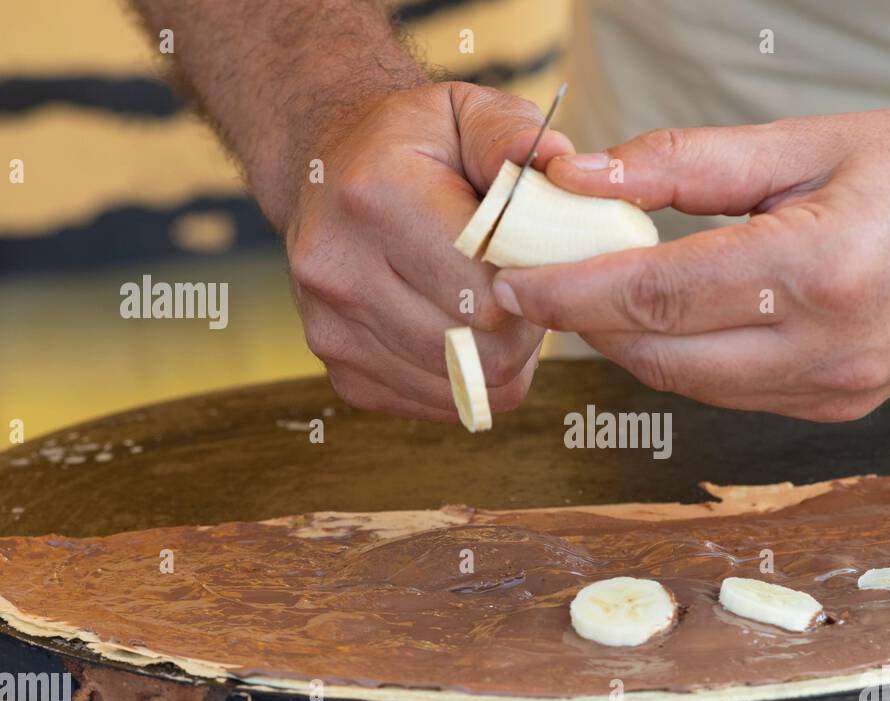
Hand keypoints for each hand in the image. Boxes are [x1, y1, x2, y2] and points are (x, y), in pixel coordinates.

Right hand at [285, 82, 572, 418]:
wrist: (328, 173)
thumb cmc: (414, 143)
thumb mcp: (467, 110)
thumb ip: (514, 135)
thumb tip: (561, 167)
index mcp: (375, 197)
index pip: (488, 290)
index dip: (535, 283)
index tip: (540, 256)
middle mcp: (340, 270)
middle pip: (482, 348)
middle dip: (523, 324)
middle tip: (525, 283)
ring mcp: (332, 331)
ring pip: (467, 385)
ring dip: (500, 352)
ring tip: (493, 300)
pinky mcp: (344, 374)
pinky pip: (442, 402)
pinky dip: (469, 374)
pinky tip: (461, 325)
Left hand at [492, 108, 889, 420]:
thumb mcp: (811, 143)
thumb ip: (692, 164)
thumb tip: (588, 179)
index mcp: (821, 270)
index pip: (657, 298)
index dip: (570, 293)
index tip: (509, 282)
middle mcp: (829, 350)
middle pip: (661, 356)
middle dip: (587, 325)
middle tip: (538, 284)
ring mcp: (838, 392)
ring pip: (691, 386)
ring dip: (632, 347)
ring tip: (597, 296)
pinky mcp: (842, 407)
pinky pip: (735, 396)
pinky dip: (688, 363)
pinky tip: (673, 321)